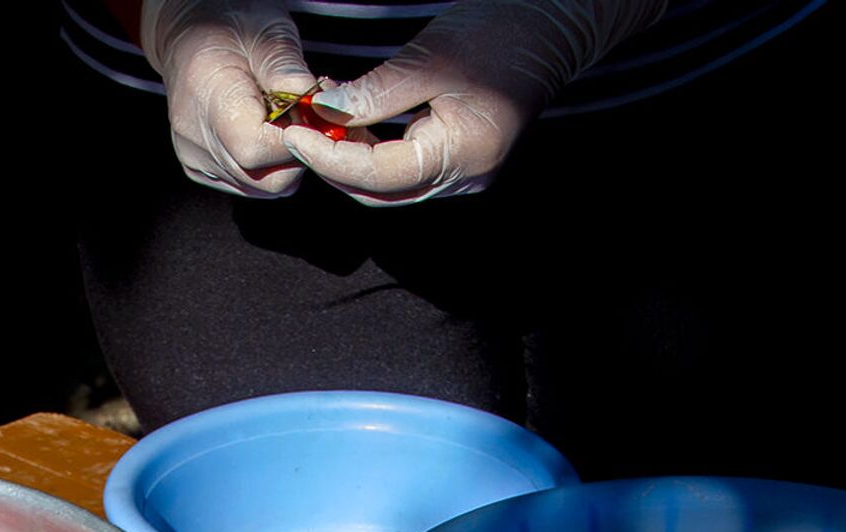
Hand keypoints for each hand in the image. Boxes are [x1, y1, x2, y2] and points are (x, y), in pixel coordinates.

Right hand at [141, 0, 316, 197]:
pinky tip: (265, 133)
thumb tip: (320, 105)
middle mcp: (195, 138)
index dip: (296, 139)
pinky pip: (250, 184)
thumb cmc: (230, 26)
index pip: (256, 148)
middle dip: (298, 151)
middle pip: (265, 177)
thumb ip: (291, 73)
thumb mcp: (269, 34)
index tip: (312, 117)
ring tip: (282, 120)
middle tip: (303, 115)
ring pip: (262, 186)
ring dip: (285, 159)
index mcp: (208, 97)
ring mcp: (196, 160)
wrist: (192, 36)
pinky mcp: (201, 171)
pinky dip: (269, 165)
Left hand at [280, 0, 665, 205]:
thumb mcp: (428, 58)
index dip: (330, 158)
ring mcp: (463, 174)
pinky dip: (373, 149)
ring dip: (351, 156)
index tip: (295, 135)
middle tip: (301, 127)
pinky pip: (405, 169)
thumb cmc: (498, 32)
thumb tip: (327, 111)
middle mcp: (464, 178)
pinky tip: (353, 116)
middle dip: (335, 163)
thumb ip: (376, 93)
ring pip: (389, 185)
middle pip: (380, 191)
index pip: (379, 175)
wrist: (549, 26)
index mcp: (461, 156)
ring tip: (324, 115)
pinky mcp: (459, 161)